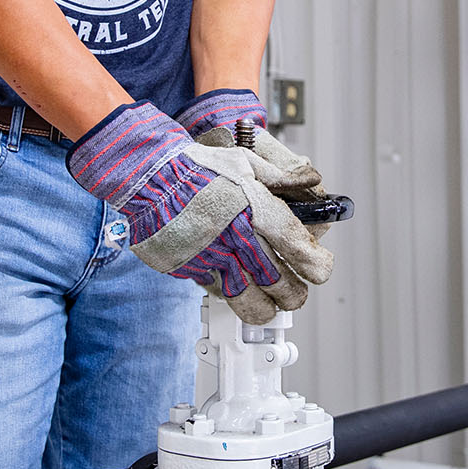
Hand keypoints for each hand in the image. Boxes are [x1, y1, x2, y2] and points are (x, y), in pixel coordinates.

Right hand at [69, 102, 331, 323]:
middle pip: (281, 284)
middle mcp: (236, 239)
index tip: (319, 269)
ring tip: (272, 303)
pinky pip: (220, 294)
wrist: (148, 175)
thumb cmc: (195, 167)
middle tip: (296, 290)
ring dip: (268, 306)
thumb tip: (313, 183)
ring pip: (252, 302)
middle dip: (294, 292)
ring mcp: (212, 259)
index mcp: (254, 211)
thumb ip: (283, 177)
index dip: (316, 266)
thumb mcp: (245, 161)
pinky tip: (237, 286)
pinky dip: (233, 294)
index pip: (298, 249)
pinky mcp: (191, 270)